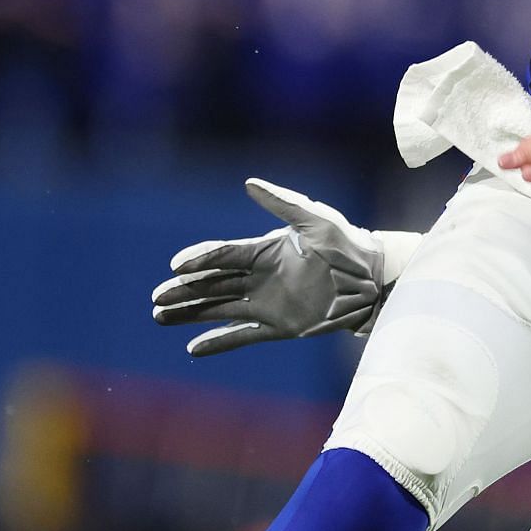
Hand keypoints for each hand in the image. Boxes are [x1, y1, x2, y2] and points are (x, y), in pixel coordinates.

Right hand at [151, 179, 387, 355]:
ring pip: (219, 310)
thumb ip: (283, 204)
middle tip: (157, 298)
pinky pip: (242, 336)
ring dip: (190, 314)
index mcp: (265, 250)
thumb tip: (250, 182)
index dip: (199, 260)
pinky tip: (192, 348)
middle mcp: (260, 277)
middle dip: (185, 290)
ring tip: (160, 317)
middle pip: (213, 284)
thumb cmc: (348, 243)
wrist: (374, 278)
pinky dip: (219, 342)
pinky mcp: (279, 327)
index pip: (224, 255)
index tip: (176, 266)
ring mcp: (267, 303)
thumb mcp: (317, 220)